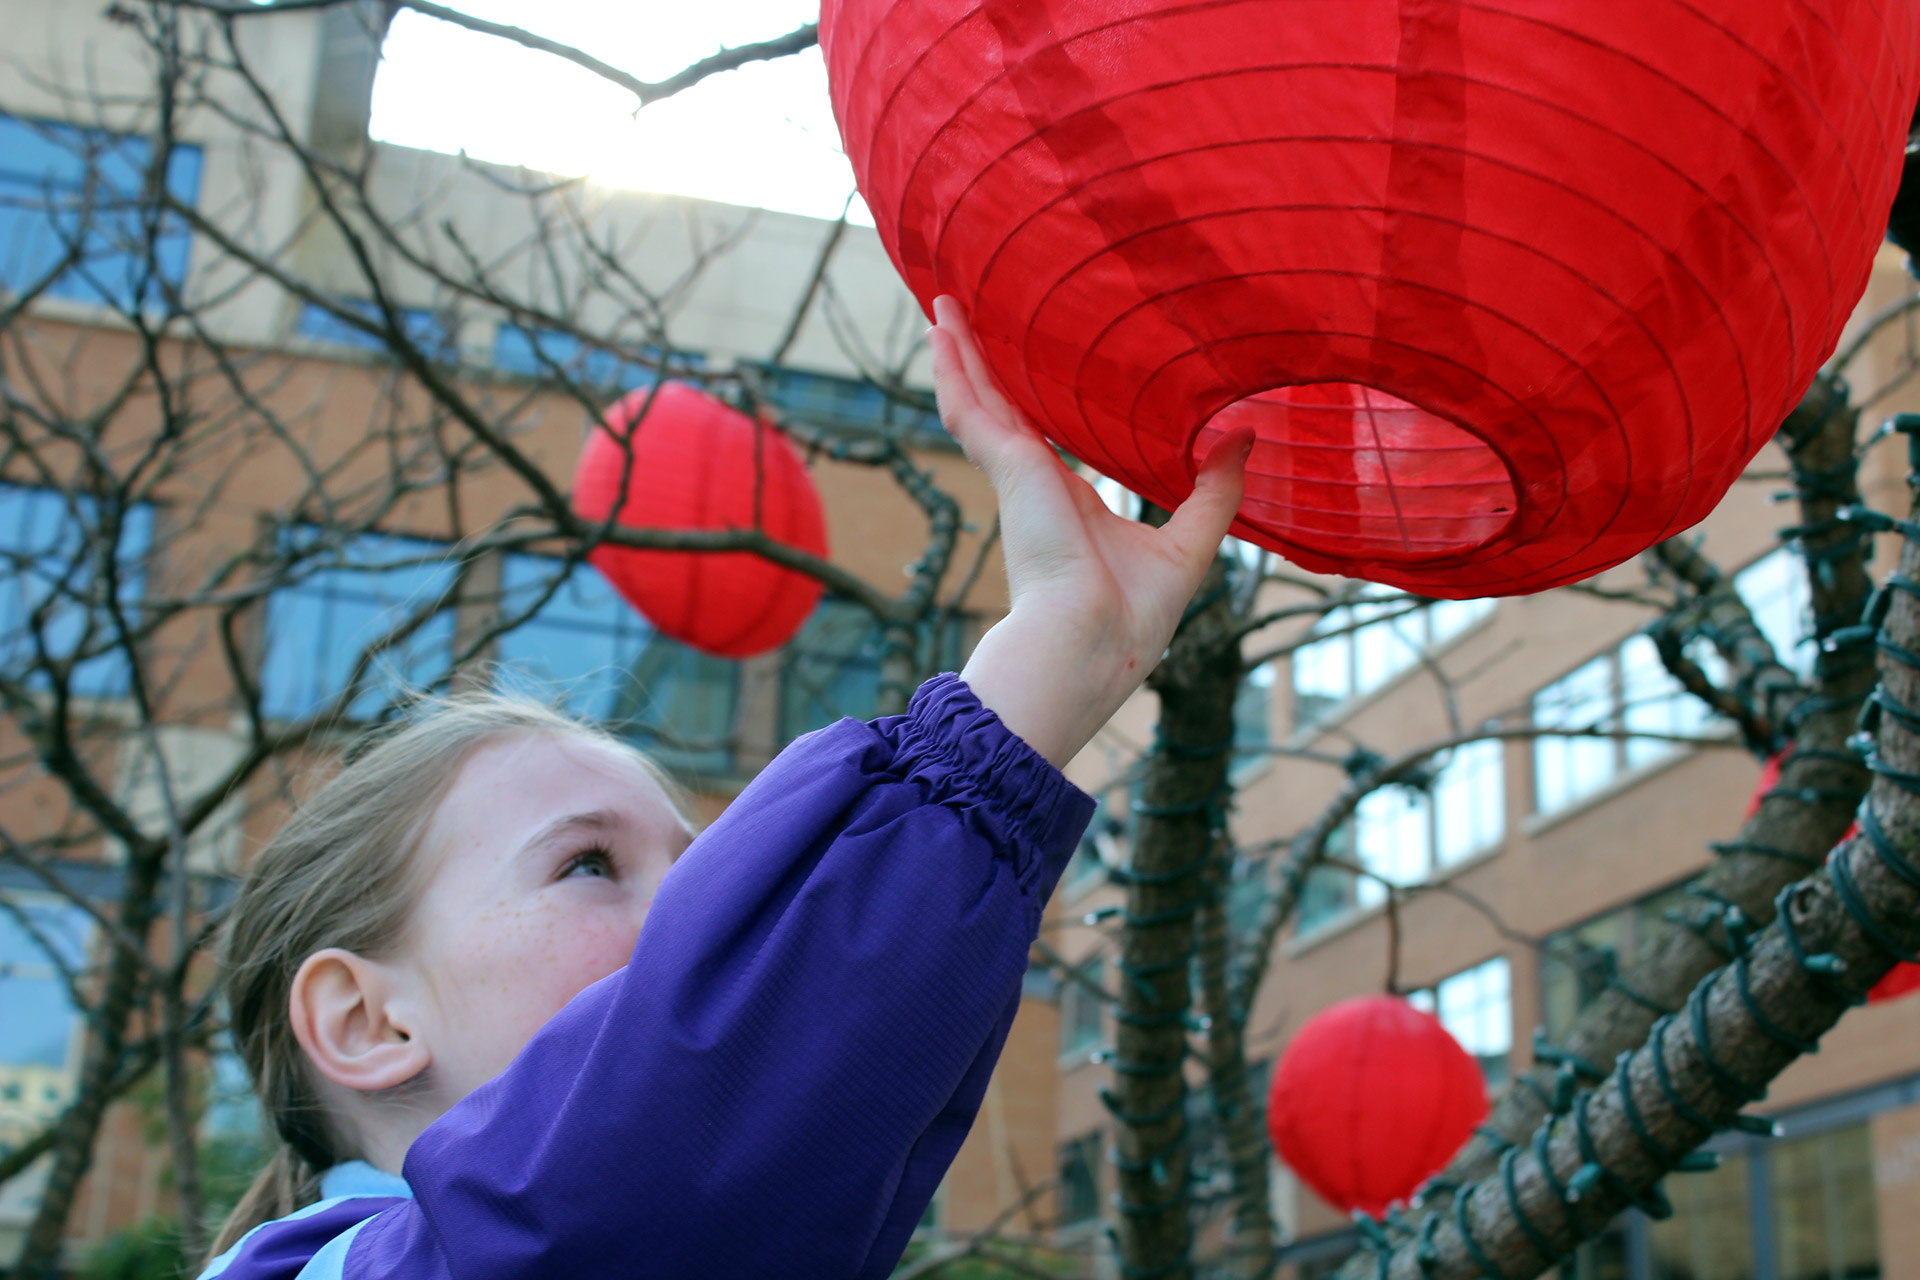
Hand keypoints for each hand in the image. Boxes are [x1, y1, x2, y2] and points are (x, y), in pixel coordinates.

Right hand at [929, 296, 1251, 768]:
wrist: (1091, 642)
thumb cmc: (1133, 615)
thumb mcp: (1190, 544)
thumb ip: (1216, 491)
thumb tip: (1246, 437)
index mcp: (1072, 500)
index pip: (1048, 435)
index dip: (1037, 400)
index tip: (1035, 365)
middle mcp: (1037, 482)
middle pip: (1005, 407)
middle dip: (988, 364)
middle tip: (970, 316)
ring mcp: (1017, 474)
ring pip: (979, 399)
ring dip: (960, 352)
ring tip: (942, 303)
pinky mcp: (1009, 468)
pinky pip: (971, 410)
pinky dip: (954, 370)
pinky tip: (940, 331)